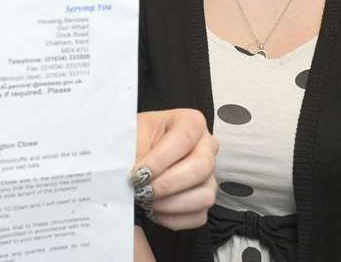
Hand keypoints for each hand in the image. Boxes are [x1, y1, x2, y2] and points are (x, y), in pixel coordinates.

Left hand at [132, 109, 216, 229]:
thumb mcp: (131, 135)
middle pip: (200, 167)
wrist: (133, 155)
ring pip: (205, 195)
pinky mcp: (204, 198)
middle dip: (167, 184)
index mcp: (190, 122)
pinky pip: (198, 216)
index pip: (183, 139)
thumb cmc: (134, 140)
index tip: (137, 173)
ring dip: (171, 204)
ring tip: (147, 200)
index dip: (160, 159)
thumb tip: (135, 175)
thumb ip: (134, 150)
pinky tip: (153, 211)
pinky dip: (174, 218)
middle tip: (142, 190)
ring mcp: (209, 174)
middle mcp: (206, 146)